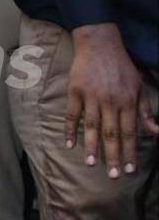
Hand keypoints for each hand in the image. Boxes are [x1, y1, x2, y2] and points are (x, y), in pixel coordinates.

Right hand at [65, 23, 158, 176]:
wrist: (99, 43)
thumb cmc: (121, 66)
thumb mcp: (139, 86)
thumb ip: (146, 111)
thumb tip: (156, 132)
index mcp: (127, 100)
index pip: (130, 132)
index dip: (130, 151)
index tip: (130, 170)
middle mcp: (110, 100)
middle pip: (111, 133)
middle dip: (113, 155)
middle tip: (114, 175)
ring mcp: (91, 96)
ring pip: (92, 126)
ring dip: (92, 146)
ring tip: (91, 164)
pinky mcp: (75, 90)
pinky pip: (72, 114)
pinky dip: (70, 129)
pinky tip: (69, 143)